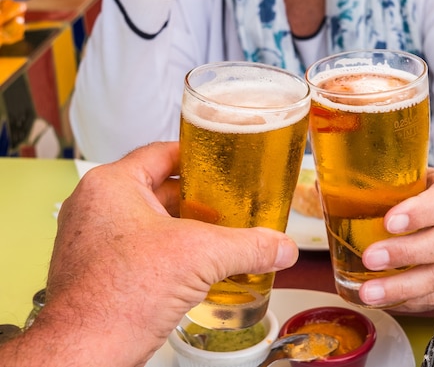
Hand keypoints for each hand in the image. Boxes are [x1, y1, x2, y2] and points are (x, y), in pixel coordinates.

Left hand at [21, 142, 297, 365]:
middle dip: (199, 200)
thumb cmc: (115, 298)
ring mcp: (95, 239)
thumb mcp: (199, 257)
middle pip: (160, 189)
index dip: (199, 156)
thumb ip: (248, 246)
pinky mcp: (101, 268)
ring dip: (187, 228)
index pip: (162, 154)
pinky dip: (172, 252)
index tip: (222, 161)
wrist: (86, 351)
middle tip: (230, 202)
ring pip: (152, 221)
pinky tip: (197, 266)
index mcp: (111, 186)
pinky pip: (143, 248)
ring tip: (220, 234)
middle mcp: (97, 208)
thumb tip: (280, 246)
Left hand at [359, 168, 433, 311]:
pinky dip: (405, 300)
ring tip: (368, 292)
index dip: (419, 213)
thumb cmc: (419, 191)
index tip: (388, 221)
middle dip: (405, 254)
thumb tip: (322, 184)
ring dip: (401, 287)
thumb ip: (371, 181)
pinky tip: (381, 300)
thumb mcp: (405, 176)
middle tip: (370, 258)